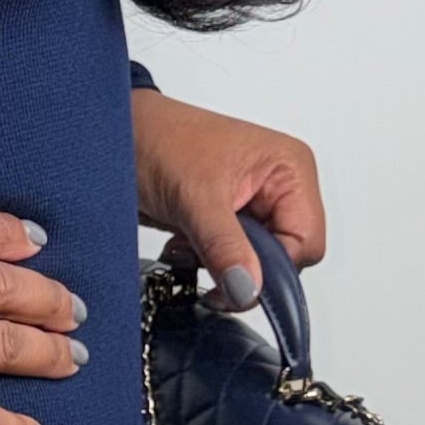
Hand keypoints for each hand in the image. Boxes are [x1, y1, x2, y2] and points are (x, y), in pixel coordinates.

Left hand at [129, 85, 324, 305]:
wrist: (118, 135)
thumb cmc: (158, 140)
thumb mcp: (195, 198)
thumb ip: (225, 248)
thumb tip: (249, 289)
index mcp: (290, 169)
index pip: (306, 242)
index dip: (274, 267)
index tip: (238, 279)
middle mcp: (280, 186)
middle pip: (285, 257)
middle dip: (245, 267)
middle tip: (207, 258)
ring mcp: (255, 204)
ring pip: (257, 264)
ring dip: (223, 266)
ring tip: (191, 243)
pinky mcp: (230, 220)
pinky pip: (234, 260)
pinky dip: (209, 262)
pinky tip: (187, 244)